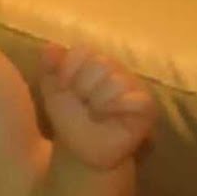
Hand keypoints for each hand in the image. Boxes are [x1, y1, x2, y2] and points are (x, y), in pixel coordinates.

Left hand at [39, 44, 155, 170]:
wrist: (80, 149)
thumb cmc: (69, 117)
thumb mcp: (52, 90)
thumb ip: (49, 66)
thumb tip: (51, 46)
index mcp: (94, 61)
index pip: (83, 50)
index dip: (68, 69)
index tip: (64, 87)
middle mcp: (117, 69)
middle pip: (100, 63)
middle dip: (83, 87)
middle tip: (83, 103)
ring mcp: (134, 86)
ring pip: (116, 81)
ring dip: (98, 102)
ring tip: (95, 113)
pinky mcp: (146, 107)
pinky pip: (136, 99)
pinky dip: (116, 108)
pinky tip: (109, 118)